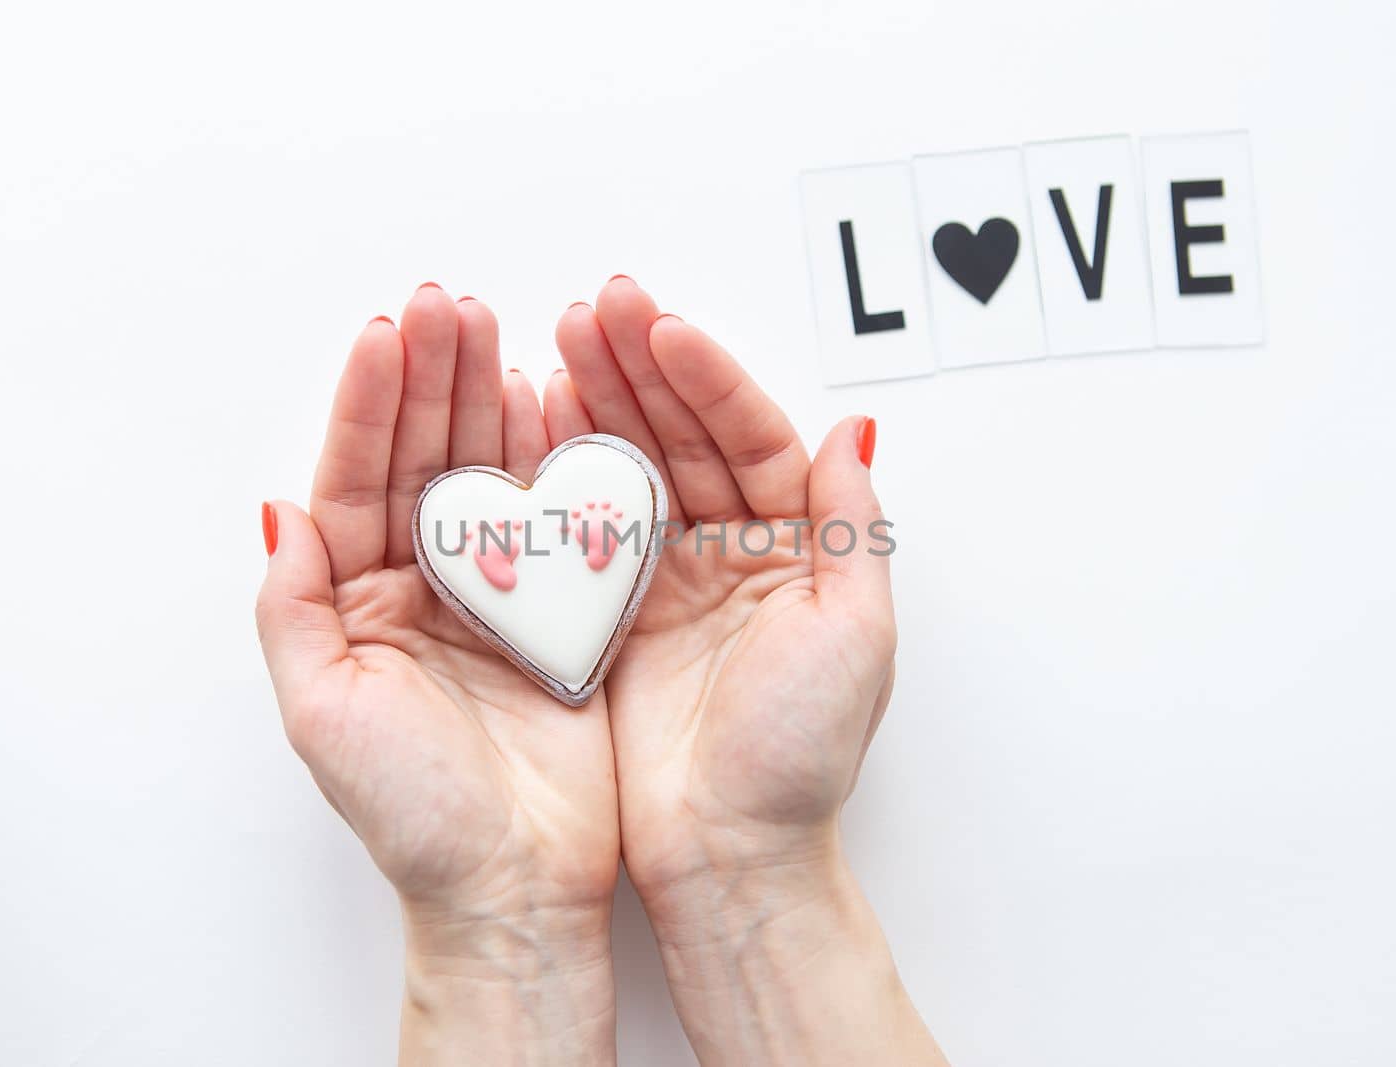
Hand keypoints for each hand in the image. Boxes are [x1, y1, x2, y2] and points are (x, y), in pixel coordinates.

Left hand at [256, 287, 616, 1064]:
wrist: (516, 884)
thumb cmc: (417, 816)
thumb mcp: (324, 716)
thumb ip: (294, 609)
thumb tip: (277, 512)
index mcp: (359, 601)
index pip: (357, 478)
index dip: (371, 403)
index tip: (389, 334)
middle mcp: (424, 585)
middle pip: (424, 456)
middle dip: (434, 377)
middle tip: (452, 306)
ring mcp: (497, 591)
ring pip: (489, 472)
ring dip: (492, 399)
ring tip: (500, 329)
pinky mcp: (564, 608)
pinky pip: (559, 516)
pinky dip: (557, 458)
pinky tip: (557, 403)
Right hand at [546, 277, 946, 1064]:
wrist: (726, 854)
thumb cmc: (798, 758)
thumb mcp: (852, 637)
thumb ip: (850, 529)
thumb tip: (855, 429)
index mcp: (797, 549)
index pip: (752, 435)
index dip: (708, 378)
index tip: (662, 329)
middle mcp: (734, 551)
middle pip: (688, 435)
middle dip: (643, 367)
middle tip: (597, 306)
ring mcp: (671, 579)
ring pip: (636, 466)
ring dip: (602, 400)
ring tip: (560, 337)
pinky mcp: (615, 615)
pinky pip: (589, 525)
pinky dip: (566, 470)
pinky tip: (539, 416)